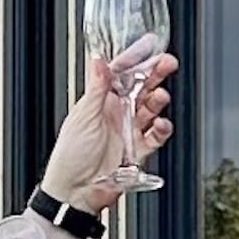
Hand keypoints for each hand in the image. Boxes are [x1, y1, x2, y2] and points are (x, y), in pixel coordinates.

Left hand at [33, 39, 179, 214]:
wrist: (76, 192)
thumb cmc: (71, 157)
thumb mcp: (83, 117)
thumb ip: (96, 89)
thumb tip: (99, 61)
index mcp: (100, 101)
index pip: (121, 73)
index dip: (136, 58)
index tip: (150, 45)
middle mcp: (116, 113)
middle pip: (141, 87)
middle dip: (155, 73)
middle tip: (168, 64)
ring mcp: (127, 131)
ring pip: (150, 109)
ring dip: (158, 100)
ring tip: (160, 97)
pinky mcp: (137, 151)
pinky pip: (155, 136)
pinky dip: (161, 130)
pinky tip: (161, 125)